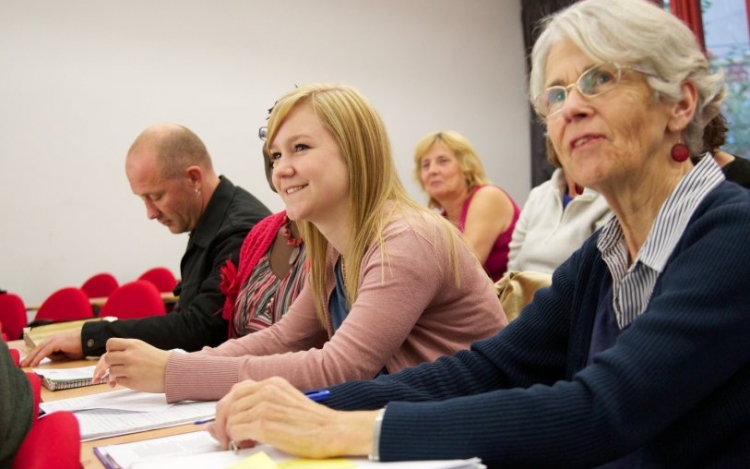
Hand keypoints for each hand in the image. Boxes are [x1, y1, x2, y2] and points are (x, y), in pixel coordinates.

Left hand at [20, 330, 83, 366]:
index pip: (41, 348)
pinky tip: (33, 364)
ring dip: (31, 358)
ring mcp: (54, 340)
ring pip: (39, 350)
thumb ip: (57, 354)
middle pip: (38, 348)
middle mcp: (52, 339)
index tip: (28, 361)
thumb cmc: (80, 346)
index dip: (34, 355)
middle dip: (29, 356)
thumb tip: (49, 357)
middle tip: (22, 364)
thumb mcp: (66, 353)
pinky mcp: (56, 343)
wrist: (88, 340)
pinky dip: (38, 358)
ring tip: (25, 365)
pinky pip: (44, 352)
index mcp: (55, 340)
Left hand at [92, 338, 169, 392]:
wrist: (174, 372)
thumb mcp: (143, 348)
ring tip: (121, 376)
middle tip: (108, 370)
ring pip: (111, 371)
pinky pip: (118, 381)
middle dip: (106, 365)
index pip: (110, 343)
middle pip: (107, 358)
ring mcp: (131, 369)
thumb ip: (127, 350)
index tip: (111, 356)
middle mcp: (130, 355)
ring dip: (113, 374)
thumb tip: (106, 360)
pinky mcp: (132, 381)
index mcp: (134, 344)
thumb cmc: (159, 361)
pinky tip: (129, 380)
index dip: (109, 350)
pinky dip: (120, 381)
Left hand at [207, 377, 376, 458]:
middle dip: (222, 423)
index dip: (227, 409)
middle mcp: (267, 390)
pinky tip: (247, 444)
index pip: (236, 391)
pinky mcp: (265, 425)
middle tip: (226, 437)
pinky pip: (236, 431)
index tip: (227, 422)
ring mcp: (265, 406)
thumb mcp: (286, 401)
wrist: (333, 431)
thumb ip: (261, 403)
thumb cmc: (313, 422)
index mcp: (272, 383)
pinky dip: (236, 440)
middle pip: (228, 404)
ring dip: (231, 434)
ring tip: (244, 442)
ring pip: (230, 419)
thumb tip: (231, 417)